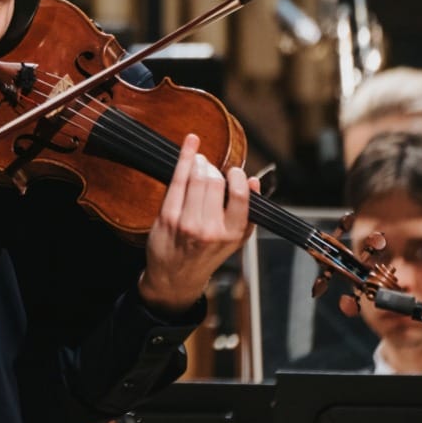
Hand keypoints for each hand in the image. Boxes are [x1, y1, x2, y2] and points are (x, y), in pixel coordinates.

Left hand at [138, 134, 257, 315]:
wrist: (175, 277)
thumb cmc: (206, 254)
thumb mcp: (235, 240)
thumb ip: (249, 212)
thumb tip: (254, 181)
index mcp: (232, 233)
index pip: (241, 196)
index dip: (237, 176)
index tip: (234, 171)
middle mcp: (210, 229)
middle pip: (215, 182)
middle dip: (214, 168)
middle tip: (210, 167)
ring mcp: (186, 222)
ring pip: (196, 178)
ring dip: (199, 162)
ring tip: (199, 161)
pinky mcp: (167, 216)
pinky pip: (177, 180)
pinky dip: (184, 158)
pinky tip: (190, 145)